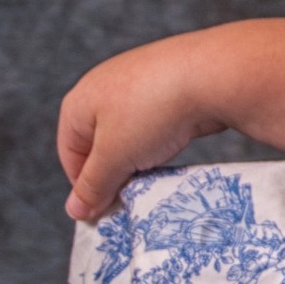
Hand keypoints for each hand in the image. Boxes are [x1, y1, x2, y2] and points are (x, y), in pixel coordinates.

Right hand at [56, 33, 223, 221]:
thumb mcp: (114, 158)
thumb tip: (76, 210)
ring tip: (158, 167)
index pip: (70, 155)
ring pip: (133, 133)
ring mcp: (140, 80)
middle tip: (134, 191)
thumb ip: (93, 186)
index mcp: (80, 100)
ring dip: (142, 156)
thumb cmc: (153, 113)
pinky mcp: (171, 81)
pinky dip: (164, 136)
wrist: (213, 73)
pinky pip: (159, 119)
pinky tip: (177, 143)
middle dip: (115, 170)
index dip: (86, 185)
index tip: (106, 208)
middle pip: (101, 143)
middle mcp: (106, 85)